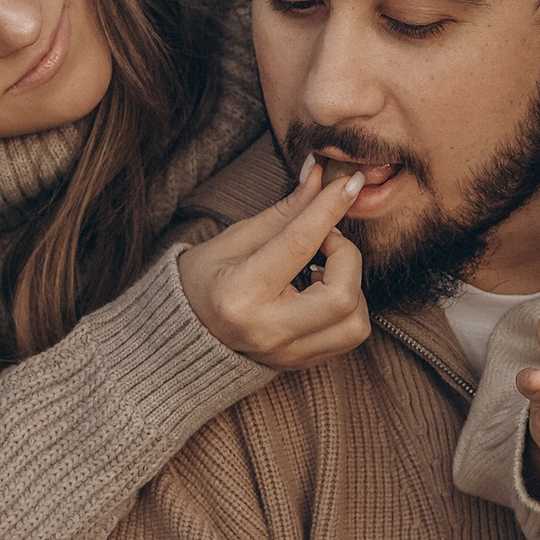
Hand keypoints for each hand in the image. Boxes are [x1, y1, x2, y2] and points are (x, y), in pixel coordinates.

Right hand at [177, 161, 369, 370]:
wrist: (184, 334)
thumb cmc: (204, 279)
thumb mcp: (236, 238)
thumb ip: (286, 212)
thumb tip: (320, 177)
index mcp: (241, 294)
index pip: (299, 244)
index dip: (329, 208)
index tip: (348, 183)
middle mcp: (267, 331)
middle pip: (341, 296)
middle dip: (346, 256)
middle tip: (325, 239)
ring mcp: (287, 353)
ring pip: (355, 323)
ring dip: (351, 286)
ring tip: (321, 270)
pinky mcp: (302, 363)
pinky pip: (348, 336)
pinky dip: (346, 306)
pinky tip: (321, 290)